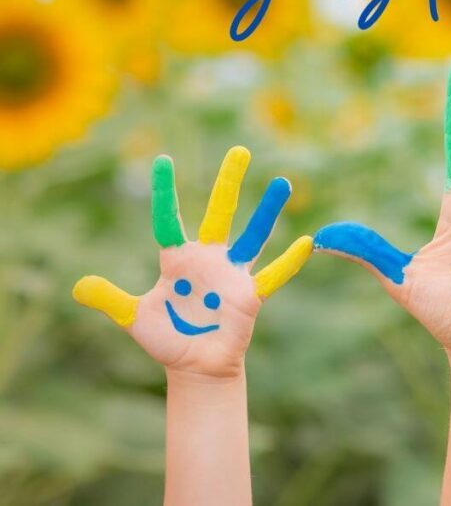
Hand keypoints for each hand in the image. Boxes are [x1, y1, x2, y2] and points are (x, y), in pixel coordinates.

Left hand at [73, 146, 311, 377]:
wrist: (195, 366)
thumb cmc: (167, 338)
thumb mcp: (133, 317)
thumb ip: (110, 299)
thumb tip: (77, 286)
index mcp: (178, 259)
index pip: (169, 219)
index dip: (165, 192)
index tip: (162, 160)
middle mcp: (208, 258)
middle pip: (219, 213)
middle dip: (228, 182)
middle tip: (239, 150)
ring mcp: (231, 275)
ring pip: (253, 235)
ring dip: (268, 210)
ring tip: (283, 181)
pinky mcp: (249, 296)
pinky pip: (272, 275)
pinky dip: (288, 261)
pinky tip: (306, 242)